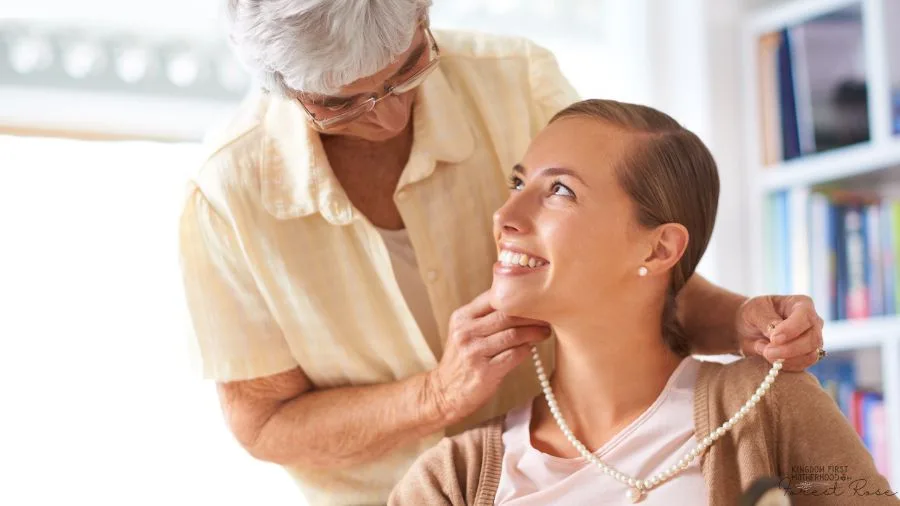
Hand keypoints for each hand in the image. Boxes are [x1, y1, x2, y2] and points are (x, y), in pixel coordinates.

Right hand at [427, 290, 551, 424]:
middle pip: (506, 315)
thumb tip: (519, 303)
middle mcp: (465, 332)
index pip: (493, 298)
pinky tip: (531, 349)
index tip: (535, 300)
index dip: (517, 298)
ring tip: (545, 332)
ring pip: (513, 335)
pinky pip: (514, 356)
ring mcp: (474, 352)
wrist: (444, 392)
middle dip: (531, 315)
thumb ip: (484, 317)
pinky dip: (526, 350)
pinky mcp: (485, 372)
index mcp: (461, 318)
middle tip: (547, 316)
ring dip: (534, 332)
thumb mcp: (464, 332)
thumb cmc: (461, 360)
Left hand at [736, 294, 823, 370]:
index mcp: (801, 304)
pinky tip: (768, 357)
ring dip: (786, 359)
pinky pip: (802, 365)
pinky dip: (785, 365)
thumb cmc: (753, 314)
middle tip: (767, 352)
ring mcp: (812, 340)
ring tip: (764, 352)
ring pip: (810, 355)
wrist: (747, 328)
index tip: (774, 338)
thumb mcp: (754, 311)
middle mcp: (812, 322)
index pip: (805, 317)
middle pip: (813, 339)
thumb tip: (778, 336)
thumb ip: (767, 321)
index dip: (792, 329)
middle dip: (789, 349)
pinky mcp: (806, 356)